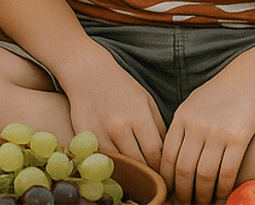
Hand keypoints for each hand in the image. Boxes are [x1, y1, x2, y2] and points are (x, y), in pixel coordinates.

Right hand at [62, 49, 164, 168]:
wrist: (89, 73)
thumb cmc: (122, 87)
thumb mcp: (146, 101)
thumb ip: (159, 128)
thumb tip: (169, 156)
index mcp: (139, 116)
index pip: (156, 154)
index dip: (161, 167)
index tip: (163, 173)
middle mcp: (120, 126)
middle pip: (139, 164)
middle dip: (147, 174)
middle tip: (151, 181)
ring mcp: (101, 133)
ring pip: (120, 166)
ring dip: (129, 173)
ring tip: (135, 178)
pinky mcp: (85, 137)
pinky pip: (101, 161)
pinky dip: (109, 167)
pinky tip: (115, 167)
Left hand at [159, 70, 254, 203]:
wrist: (247, 80)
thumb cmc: (218, 95)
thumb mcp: (192, 105)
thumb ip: (181, 128)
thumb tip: (170, 157)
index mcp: (181, 117)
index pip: (167, 155)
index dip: (167, 178)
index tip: (169, 191)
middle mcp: (196, 125)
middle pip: (183, 169)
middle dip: (183, 192)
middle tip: (184, 203)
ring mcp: (216, 132)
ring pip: (203, 175)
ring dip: (202, 195)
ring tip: (202, 203)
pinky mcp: (238, 139)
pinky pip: (227, 173)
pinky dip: (223, 190)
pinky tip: (223, 196)